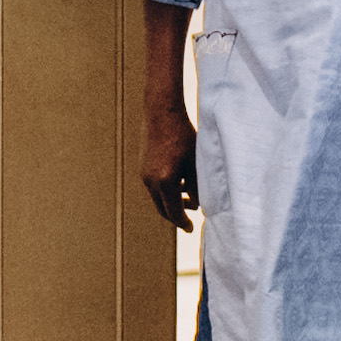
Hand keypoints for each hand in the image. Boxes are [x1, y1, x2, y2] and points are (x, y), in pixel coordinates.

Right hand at [137, 96, 199, 229]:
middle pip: (163, 209)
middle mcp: (150, 181)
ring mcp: (144, 174)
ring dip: (171, 203)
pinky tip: (179, 183)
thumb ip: (197, 186)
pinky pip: (154, 187)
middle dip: (176, 216)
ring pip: (158, 198)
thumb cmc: (183, 135)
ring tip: (188, 199)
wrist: (162, 112)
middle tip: (189, 220)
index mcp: (165, 181)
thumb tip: (198, 204)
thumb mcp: (196, 162)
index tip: (190, 229)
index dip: (183, 223)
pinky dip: (165, 192)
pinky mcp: (143, 167)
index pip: (174, 212)